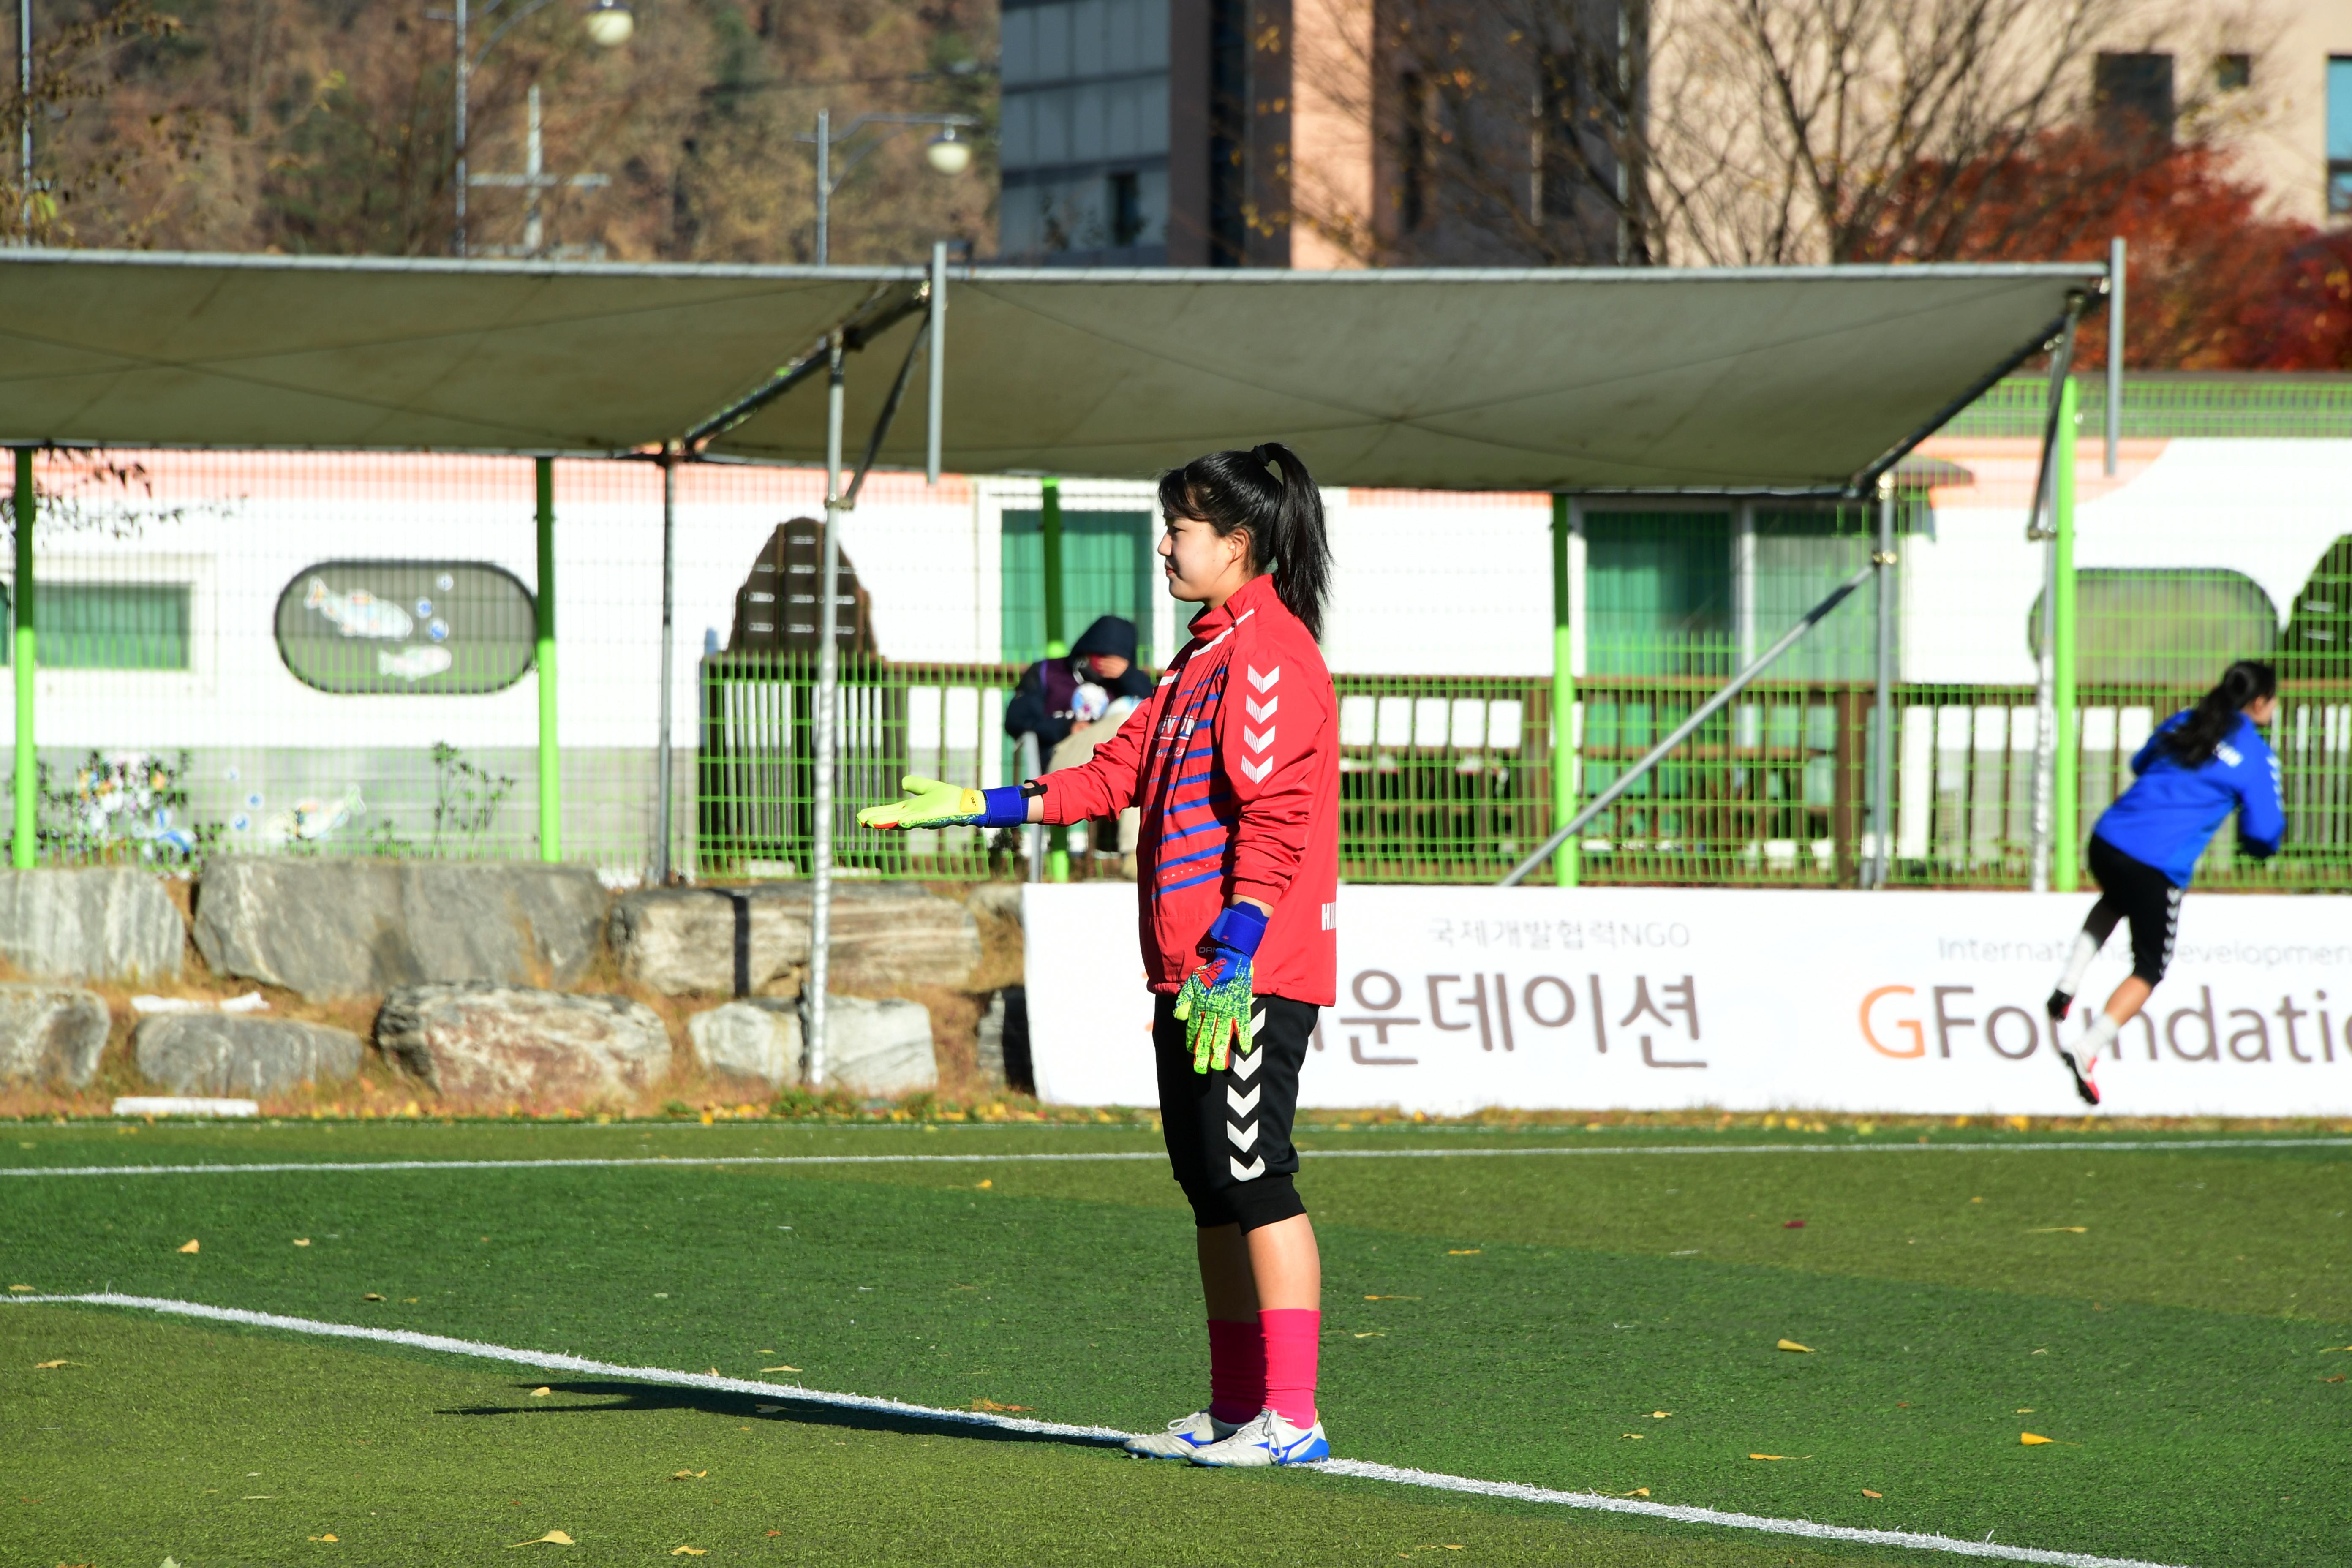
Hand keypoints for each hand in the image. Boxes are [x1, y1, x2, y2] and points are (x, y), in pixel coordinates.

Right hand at [857, 775, 1027, 830]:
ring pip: (900, 821)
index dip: (876, 813)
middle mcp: (913, 815)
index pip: (889, 811)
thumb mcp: (927, 788)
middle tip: (860, 821)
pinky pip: (919, 820)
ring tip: (870, 823)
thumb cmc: (949, 798)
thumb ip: (915, 784)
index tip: (861, 816)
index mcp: (911, 808)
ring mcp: (922, 817)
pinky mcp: (932, 817)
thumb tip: (903, 781)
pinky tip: (900, 822)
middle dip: (876, 819)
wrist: (965, 803)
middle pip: (890, 817)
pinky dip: (909, 821)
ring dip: (886, 823)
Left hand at [1172, 904, 1266, 1072]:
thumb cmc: (1212, 969)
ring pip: (1223, 1034)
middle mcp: (1213, 1008)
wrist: (1232, 955)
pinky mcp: (1241, 1004)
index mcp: (1201, 1003)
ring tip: (1219, 1066)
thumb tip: (1179, 1017)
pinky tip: (1244, 1050)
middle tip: (1201, 1070)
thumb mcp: (1193, 981)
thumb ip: (1185, 999)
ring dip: (1221, 1051)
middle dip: (1203, 1053)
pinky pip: (1243, 1024)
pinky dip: (1244, 1037)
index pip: (1194, 1027)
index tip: (1191, 1053)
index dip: (1192, 1041)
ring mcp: (1228, 1008)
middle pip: (1207, 1035)